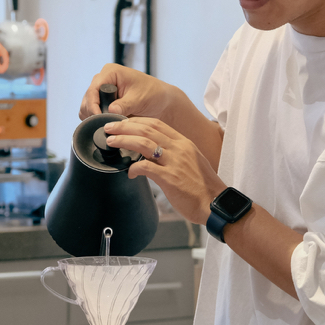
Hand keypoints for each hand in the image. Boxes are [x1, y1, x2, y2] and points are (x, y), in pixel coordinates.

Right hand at [79, 64, 174, 120]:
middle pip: (87, 98)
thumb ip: (125, 104)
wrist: (160, 101)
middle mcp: (102, 80)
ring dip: (94, 117)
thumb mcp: (140, 99)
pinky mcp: (102, 102)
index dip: (94, 104)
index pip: (94, 89)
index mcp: (110, 72)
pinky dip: (96, 120)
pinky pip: (91, 112)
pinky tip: (106, 125)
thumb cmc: (153, 94)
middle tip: (104, 124)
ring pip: (86, 107)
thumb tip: (111, 110)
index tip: (99, 117)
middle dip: (93, 112)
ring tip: (107, 125)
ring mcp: (101, 91)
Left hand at [102, 117, 223, 224]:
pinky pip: (145, 168)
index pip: (157, 124)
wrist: (215, 204)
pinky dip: (133, 168)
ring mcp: (175, 162)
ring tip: (111, 142)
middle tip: (109, 128)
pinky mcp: (170, 178)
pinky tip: (128, 172)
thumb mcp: (191, 162)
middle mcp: (179, 149)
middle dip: (125, 126)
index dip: (137, 121)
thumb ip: (173, 155)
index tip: (123, 122)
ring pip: (144, 144)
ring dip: (124, 141)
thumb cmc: (203, 187)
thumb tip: (151, 156)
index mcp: (184, 143)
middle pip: (147, 129)